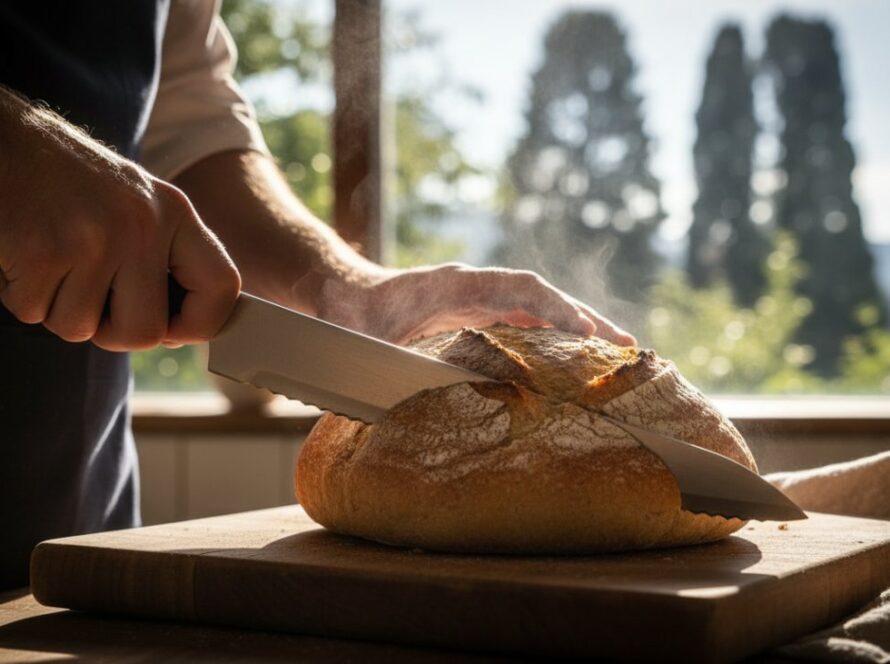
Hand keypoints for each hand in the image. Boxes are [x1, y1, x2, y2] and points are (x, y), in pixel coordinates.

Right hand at [0, 90, 239, 349]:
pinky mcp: (43, 252)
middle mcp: (142, 225)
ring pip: (80, 328)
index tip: (174, 330)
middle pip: (146, 332)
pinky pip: (35, 313)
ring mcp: (94, 240)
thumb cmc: (70, 180)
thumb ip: (164, 257)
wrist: (3, 139)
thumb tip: (178, 331)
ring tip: (51, 262)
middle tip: (91, 303)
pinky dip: (21, 295)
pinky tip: (24, 256)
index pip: (223, 286)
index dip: (202, 323)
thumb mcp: (137, 202)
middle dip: (112, 332)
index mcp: (174, 212)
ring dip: (57, 308)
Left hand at [320, 263, 635, 345]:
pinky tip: (573, 361)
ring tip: (617, 355)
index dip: (553, 308)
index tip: (583, 332)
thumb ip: (381, 351)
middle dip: (585, 318)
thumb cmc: (351, 314)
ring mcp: (480, 299)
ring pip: (539, 308)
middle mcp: (476, 286)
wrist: (344, 295)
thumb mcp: (362, 335)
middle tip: (626, 346)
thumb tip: (403, 381)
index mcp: (455, 284)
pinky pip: (525, 322)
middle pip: (542, 295)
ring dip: (577, 328)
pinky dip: (553, 337)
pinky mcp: (478, 314)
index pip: (518, 288)